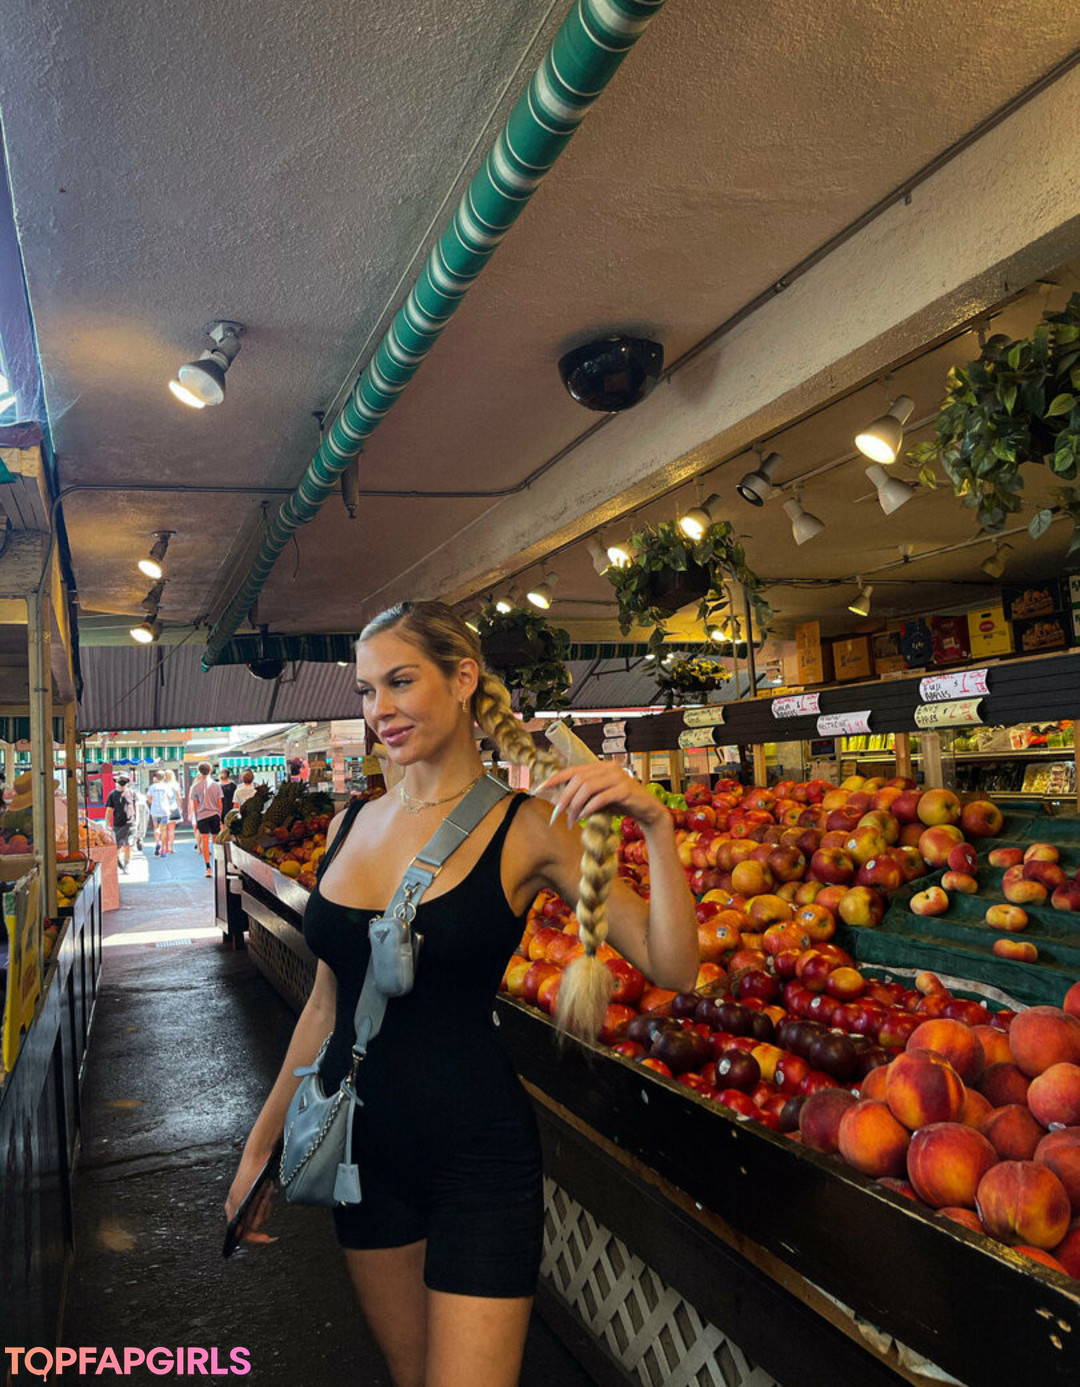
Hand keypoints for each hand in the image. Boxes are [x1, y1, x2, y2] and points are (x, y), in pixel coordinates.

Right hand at [225, 1147, 278, 1246]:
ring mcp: (250, 1201)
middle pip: (255, 1222)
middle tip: (263, 1196)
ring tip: (265, 1189)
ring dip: (266, 1202)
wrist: (260, 1155)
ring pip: (263, 1213)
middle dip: (262, 1210)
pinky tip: (268, 1187)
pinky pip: (267, 1204)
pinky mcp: (260, 1194)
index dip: (255, 1238)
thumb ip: (241, 1217)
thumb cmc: (248, 1173)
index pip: (242, 1233)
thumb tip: (240, 1234)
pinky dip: (269, 1197)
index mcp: (232, 1210)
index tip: (266, 1238)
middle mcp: (240, 1208)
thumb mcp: (242, 1198)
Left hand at [537, 762, 668, 832]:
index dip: (556, 778)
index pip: (574, 770)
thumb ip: (584, 795)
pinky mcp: (625, 790)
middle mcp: (609, 768)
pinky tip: (583, 818)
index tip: (542, 788)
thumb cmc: (622, 804)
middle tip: (557, 814)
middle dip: (565, 797)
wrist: (648, 811)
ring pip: (587, 788)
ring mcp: (618, 777)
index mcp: (601, 767)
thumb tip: (562, 801)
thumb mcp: (600, 798)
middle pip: (578, 779)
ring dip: (575, 806)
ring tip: (571, 820)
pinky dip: (589, 808)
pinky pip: (600, 798)